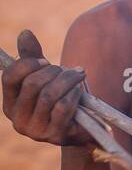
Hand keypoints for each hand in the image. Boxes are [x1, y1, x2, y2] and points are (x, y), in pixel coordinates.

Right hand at [1, 30, 91, 147]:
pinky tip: (80, 90)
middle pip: (32, 85)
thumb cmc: (61, 99)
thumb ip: (33, 57)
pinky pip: (62, 107)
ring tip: (78, 75)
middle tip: (68, 70)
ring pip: (48, 95)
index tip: (45, 61)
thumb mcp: (45, 78)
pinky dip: (73, 94)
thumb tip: (25, 33)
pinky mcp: (55, 136)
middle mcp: (18, 120)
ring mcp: (36, 131)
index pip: (10, 78)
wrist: (83, 129)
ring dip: (67, 80)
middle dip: (53, 72)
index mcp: (10, 105)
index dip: (27, 64)